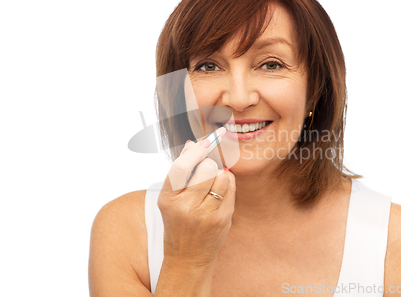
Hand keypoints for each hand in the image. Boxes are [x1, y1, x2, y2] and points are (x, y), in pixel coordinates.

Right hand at [157, 137, 235, 268]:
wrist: (188, 259)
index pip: (182, 167)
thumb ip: (180, 172)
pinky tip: (219, 193)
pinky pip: (231, 187)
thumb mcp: (170, 199)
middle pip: (206, 168)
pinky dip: (227, 184)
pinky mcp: (223, 219)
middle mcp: (186, 207)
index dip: (195, 150)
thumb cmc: (178, 224)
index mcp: (168, 199)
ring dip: (218, 174)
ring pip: (221, 175)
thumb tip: (191, 144)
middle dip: (207, 164)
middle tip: (204, 172)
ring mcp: (206, 214)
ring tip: (211, 185)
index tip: (204, 141)